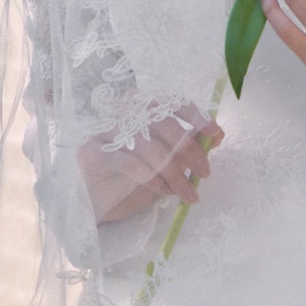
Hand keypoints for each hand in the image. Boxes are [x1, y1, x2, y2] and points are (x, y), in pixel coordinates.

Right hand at [76, 104, 222, 223]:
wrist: (89, 203)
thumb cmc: (126, 179)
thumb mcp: (162, 162)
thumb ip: (184, 146)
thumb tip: (217, 136)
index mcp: (140, 108)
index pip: (171, 102)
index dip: (196, 116)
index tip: (216, 134)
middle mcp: (121, 113)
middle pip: (162, 121)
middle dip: (188, 149)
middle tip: (205, 173)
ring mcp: (104, 131)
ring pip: (148, 145)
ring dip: (174, 171)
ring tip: (187, 193)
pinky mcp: (92, 153)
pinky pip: (129, 163)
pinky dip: (152, 178)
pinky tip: (164, 191)